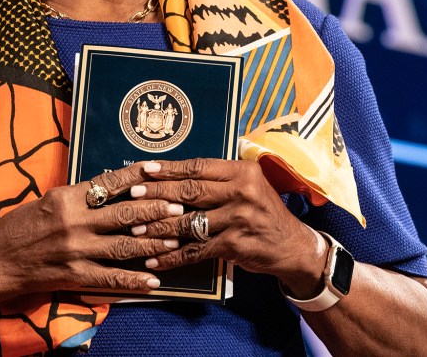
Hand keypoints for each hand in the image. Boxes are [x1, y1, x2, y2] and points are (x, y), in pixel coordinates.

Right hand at [0, 161, 184, 302]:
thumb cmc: (20, 227)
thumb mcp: (48, 200)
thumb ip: (79, 195)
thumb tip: (113, 187)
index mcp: (66, 198)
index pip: (108, 183)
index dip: (136, 178)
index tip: (159, 172)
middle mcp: (74, 222)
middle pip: (124, 215)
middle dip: (155, 211)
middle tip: (180, 206)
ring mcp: (76, 252)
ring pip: (124, 247)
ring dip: (153, 244)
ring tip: (175, 239)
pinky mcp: (75, 276)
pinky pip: (111, 279)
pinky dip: (134, 281)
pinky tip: (154, 280)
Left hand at [129, 158, 325, 295]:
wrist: (293, 246)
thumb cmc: (263, 211)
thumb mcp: (249, 185)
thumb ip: (220, 178)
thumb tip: (176, 174)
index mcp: (242, 172)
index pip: (198, 167)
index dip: (170, 169)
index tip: (145, 169)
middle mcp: (241, 192)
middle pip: (189, 191)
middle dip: (157, 193)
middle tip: (132, 194)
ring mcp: (238, 219)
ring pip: (189, 222)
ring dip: (159, 227)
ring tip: (135, 230)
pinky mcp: (234, 245)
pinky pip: (196, 250)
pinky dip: (173, 256)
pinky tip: (155, 259)